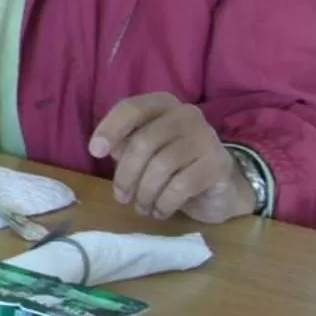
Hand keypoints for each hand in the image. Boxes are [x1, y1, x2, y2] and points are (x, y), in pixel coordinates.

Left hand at [89, 94, 256, 223]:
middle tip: (121, 197)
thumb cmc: (172, 165)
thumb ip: (124, 144)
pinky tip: (160, 211)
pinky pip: (181, 185)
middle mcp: (186, 114)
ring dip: (145, 193)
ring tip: (142, 207)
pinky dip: (164, 203)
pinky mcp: (218, 163)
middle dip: (126, 175)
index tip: (95, 152)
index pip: (131, 108)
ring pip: (161, 166)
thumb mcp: (145, 152)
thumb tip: (103, 148)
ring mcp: (206, 137)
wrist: (219, 187)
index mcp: (162, 105)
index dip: (110, 129)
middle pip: (143, 142)